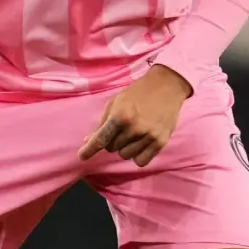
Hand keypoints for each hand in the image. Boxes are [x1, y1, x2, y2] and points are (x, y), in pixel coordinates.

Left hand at [77, 65, 193, 166]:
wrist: (166, 87)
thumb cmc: (137, 93)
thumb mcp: (115, 103)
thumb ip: (102, 123)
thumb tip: (88, 141)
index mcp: (120, 116)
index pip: (101, 139)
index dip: (90, 149)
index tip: (82, 156)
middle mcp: (134, 128)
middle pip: (112, 148)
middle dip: (113, 141)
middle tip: (122, 128)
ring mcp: (148, 136)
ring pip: (125, 156)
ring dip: (125, 148)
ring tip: (134, 133)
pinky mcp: (160, 142)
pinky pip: (141, 161)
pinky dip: (138, 155)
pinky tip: (141, 143)